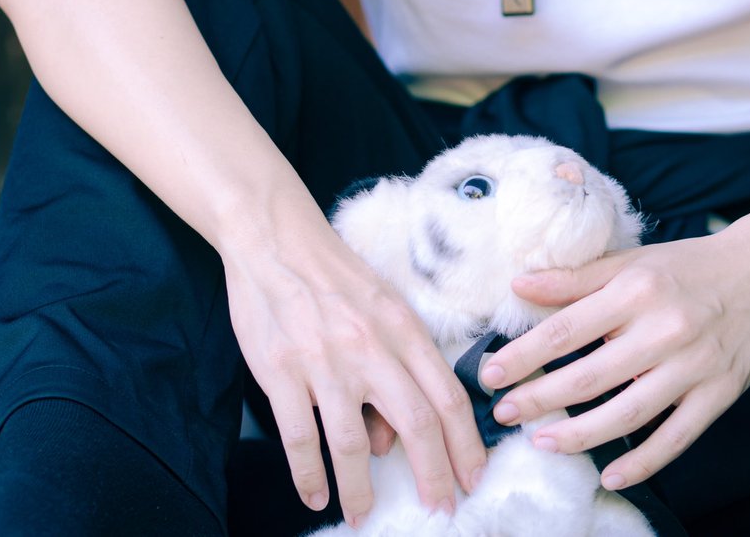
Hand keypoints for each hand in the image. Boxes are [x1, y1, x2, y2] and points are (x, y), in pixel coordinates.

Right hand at [221, 197, 486, 526]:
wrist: (276, 240)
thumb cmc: (336, 277)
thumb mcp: (384, 309)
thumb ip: (399, 367)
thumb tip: (392, 442)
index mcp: (404, 330)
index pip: (448, 396)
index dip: (466, 444)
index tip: (474, 478)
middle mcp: (372, 349)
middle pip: (416, 424)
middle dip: (434, 475)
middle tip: (441, 509)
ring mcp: (325, 363)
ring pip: (353, 443)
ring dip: (362, 489)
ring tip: (363, 516)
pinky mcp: (281, 373)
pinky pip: (299, 437)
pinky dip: (308, 474)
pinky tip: (315, 494)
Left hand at [478, 208, 749, 489]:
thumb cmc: (688, 266)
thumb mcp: (632, 260)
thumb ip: (575, 278)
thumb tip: (519, 284)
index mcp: (636, 289)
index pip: (566, 329)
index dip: (523, 355)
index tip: (489, 373)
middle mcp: (664, 328)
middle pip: (589, 375)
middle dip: (539, 399)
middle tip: (505, 412)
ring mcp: (694, 366)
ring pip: (628, 413)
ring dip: (579, 435)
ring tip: (543, 442)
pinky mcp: (719, 394)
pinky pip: (676, 438)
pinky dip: (643, 462)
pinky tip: (611, 475)